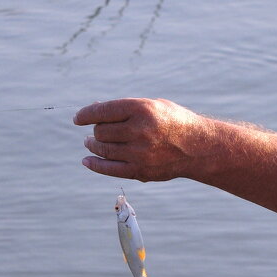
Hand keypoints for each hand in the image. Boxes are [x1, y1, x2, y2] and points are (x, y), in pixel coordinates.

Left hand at [74, 97, 206, 181]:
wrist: (198, 147)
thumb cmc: (173, 122)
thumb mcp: (153, 106)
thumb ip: (125, 109)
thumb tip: (93, 110)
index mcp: (142, 109)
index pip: (103, 111)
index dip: (86, 114)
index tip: (78, 118)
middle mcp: (140, 130)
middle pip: (101, 131)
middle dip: (96, 130)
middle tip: (97, 130)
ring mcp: (139, 152)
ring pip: (103, 149)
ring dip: (93, 145)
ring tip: (91, 142)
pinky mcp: (140, 170)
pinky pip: (109, 168)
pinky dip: (95, 164)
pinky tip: (88, 160)